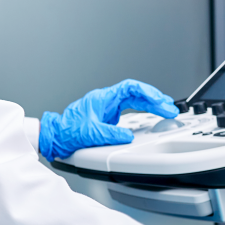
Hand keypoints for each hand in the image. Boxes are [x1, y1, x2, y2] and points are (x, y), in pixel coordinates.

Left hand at [38, 79, 178, 160]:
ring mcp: (108, 107)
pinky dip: (143, 111)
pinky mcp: (108, 116)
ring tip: (166, 110)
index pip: (130, 88)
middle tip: (169, 108)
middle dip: (154, 99)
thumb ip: (111, 134)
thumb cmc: (67, 132)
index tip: (160, 101)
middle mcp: (107, 100)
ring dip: (151, 104)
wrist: (55, 137)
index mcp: (103, 98)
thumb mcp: (90, 134)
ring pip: (134, 100)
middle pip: (136, 93)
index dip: (147, 92)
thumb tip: (128, 136)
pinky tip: (151, 115)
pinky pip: (130, 109)